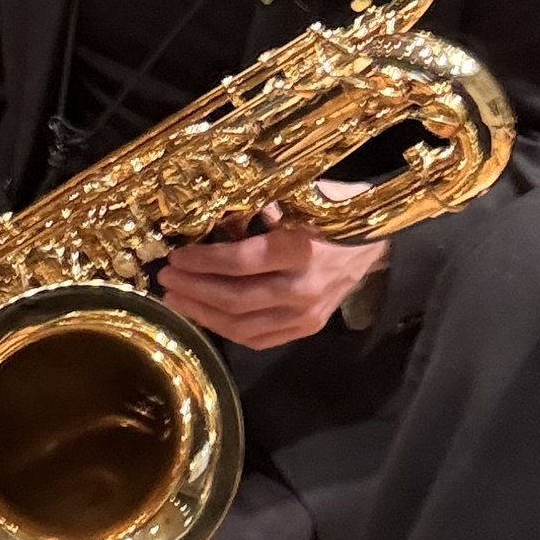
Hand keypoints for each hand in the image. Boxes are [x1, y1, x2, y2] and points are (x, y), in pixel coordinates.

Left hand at [157, 203, 387, 348]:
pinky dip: (226, 330)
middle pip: (236, 299)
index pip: (242, 262)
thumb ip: (258, 208)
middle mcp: (304, 288)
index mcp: (302, 250)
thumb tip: (210, 213)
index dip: (204, 261)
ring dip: (202, 313)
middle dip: (194, 289)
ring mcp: (306, 315)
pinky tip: (203, 315)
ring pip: (243, 326)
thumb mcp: (298, 199)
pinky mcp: (306, 330)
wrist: (373, 246)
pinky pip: (258, 340)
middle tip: (166, 277)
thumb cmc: (330, 212)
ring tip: (176, 298)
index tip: (177, 255)